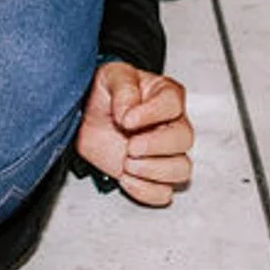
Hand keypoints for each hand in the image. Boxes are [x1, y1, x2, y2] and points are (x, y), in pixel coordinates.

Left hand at [73, 62, 193, 206]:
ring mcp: (164, 153)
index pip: (173, 104)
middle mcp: (171, 124)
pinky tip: (126, 178)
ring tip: (127, 163)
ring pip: (181, 169)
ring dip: (153, 171)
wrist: (86, 118)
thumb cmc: (104, 94)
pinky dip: (145, 190)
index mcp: (165, 95)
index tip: (127, 120)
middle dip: (155, 146)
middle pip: (184, 139)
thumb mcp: (111, 76)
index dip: (152, 114)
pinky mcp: (152, 176)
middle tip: (130, 146)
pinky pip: (163, 193)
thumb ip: (123, 88)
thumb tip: (130, 113)